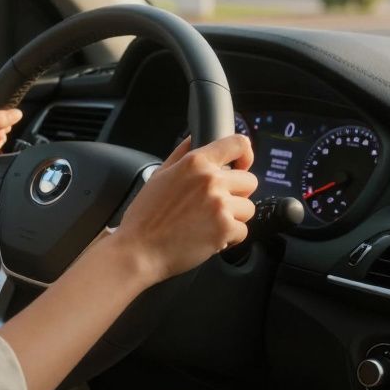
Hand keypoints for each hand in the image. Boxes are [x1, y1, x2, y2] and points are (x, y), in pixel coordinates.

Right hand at [112, 134, 256, 283]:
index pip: (238, 144)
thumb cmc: (145, 216)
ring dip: (234, 217)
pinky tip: (208, 237)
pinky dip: (229, 238)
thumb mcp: (159, 175)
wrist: (140, 249)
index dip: (245, 154)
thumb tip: (195, 140)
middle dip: (237, 194)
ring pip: (248, 208)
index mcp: (195, 163)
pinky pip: (243, 231)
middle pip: (250, 181)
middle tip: (216, 205)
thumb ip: (181, 155)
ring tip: (209, 223)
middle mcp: (210, 180)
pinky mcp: (225, 228)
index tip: (243, 164)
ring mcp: (220, 204)